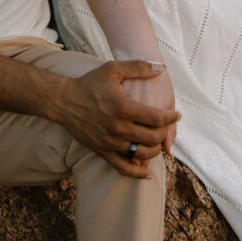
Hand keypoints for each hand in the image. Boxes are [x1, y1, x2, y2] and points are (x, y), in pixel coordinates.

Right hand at [56, 60, 179, 177]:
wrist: (64, 101)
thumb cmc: (90, 83)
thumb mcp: (113, 69)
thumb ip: (137, 67)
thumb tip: (160, 68)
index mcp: (123, 108)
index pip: (156, 118)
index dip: (171, 117)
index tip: (177, 114)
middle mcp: (118, 128)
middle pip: (153, 138)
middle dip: (165, 133)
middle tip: (168, 126)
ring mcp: (110, 143)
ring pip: (142, 155)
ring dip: (155, 150)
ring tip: (158, 140)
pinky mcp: (102, 152)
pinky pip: (124, 168)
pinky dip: (138, 173)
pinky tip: (147, 173)